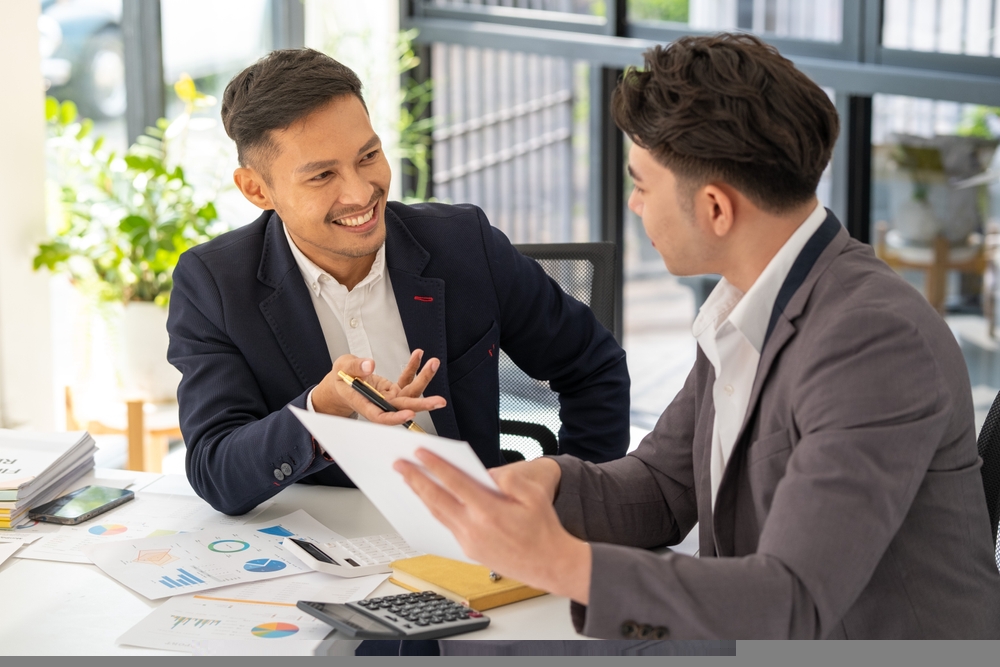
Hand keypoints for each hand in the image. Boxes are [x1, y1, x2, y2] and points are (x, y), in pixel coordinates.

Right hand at [311, 350, 445, 425]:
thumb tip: (369, 365)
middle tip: (440, 401)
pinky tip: (419, 355)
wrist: (342, 383)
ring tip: (433, 363)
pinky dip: (413, 368)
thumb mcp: (342, 367)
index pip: (380, 415)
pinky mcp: (393, 390)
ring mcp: (388, 397)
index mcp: (364, 403)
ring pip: (410, 392)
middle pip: (402, 406)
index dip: (395, 417)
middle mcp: (379, 403)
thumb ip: (355, 367)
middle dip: (422, 404)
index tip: (409, 413)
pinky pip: (406, 379)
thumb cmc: (340, 378)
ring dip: (423, 378)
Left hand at [394, 449, 590, 604]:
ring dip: (419, 495)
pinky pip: (445, 525)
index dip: (435, 466)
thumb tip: (486, 474)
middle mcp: (475, 528)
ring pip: (437, 514)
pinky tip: (428, 500)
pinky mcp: (468, 550)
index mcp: (490, 512)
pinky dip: (433, 510)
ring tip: (407, 479)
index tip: (420, 453)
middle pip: (437, 499)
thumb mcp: (535, 496)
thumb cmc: (543, 528)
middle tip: (399, 464)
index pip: (455, 483)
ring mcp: (469, 542)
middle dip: (415, 479)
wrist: (548, 564)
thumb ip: (510, 480)